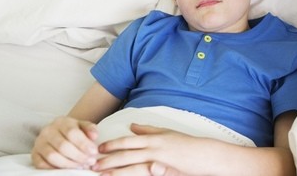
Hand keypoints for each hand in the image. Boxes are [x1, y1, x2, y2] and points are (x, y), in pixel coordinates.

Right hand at [31, 116, 98, 169]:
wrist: (59, 133)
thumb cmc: (74, 131)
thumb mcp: (83, 126)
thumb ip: (90, 129)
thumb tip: (94, 136)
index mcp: (61, 122)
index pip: (72, 133)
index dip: (83, 144)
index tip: (94, 152)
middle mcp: (48, 131)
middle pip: (63, 146)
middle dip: (78, 156)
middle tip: (90, 162)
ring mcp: (39, 143)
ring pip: (52, 156)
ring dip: (69, 164)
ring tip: (81, 166)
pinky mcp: (34, 154)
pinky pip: (41, 164)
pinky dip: (54, 169)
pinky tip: (67, 170)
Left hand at [93, 124, 213, 175]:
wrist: (204, 154)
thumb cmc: (187, 144)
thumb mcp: (167, 133)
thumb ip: (149, 130)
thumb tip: (133, 126)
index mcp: (153, 138)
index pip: (128, 141)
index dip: (112, 144)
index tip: (99, 148)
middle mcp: (153, 147)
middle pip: (125, 153)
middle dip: (107, 158)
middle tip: (91, 163)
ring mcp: (157, 159)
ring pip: (130, 165)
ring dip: (114, 169)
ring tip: (100, 173)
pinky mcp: (162, 170)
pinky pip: (142, 174)